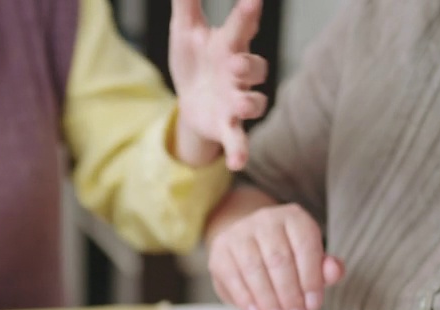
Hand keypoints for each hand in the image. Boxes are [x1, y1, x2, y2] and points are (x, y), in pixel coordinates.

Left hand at [169, 0, 268, 169]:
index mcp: (229, 45)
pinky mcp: (229, 127)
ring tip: (240, 105)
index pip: (242, 26)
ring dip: (249, 103)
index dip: (248, 13)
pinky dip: (241, 151)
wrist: (189, 103)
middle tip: (236, 62)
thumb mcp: (184, 30)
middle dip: (249, 65)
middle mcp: (239, 73)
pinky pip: (240, 140)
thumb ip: (187, 2)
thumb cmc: (195, 60)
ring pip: (254, 102)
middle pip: (255, 67)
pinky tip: (237, 164)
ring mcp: (237, 101)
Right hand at [207, 202, 343, 309]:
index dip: (311, 279)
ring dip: (268, 300)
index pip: (305, 247)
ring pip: (254, 269)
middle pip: (278, 259)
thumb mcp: (310, 260)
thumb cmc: (287, 255)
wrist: (249, 244)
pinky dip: (246, 298)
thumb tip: (334, 270)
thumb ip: (326, 268)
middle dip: (289, 295)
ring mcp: (239, 232)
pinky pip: (233, 276)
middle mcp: (265, 219)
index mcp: (294, 217)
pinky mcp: (220, 249)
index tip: (313, 306)